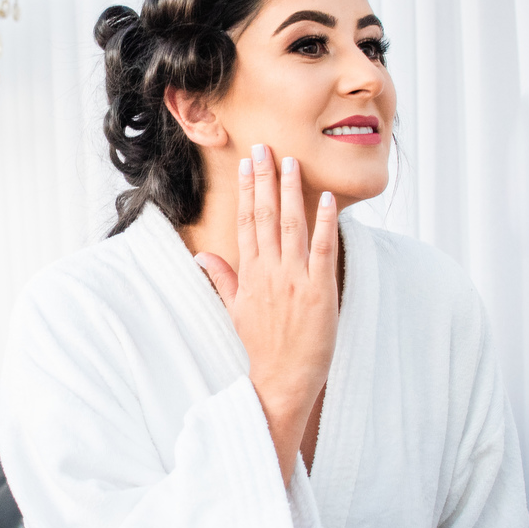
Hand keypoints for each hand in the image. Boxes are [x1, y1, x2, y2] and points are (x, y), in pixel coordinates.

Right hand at [195, 144, 338, 485]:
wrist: (281, 379)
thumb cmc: (262, 346)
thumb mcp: (236, 309)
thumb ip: (222, 278)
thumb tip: (202, 256)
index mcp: (250, 274)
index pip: (247, 222)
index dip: (249, 190)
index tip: (248, 163)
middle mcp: (269, 271)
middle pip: (266, 216)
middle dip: (265, 179)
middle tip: (264, 147)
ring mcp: (294, 280)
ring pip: (292, 226)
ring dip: (292, 192)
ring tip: (292, 163)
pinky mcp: (320, 291)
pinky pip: (323, 250)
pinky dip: (325, 224)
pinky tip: (326, 200)